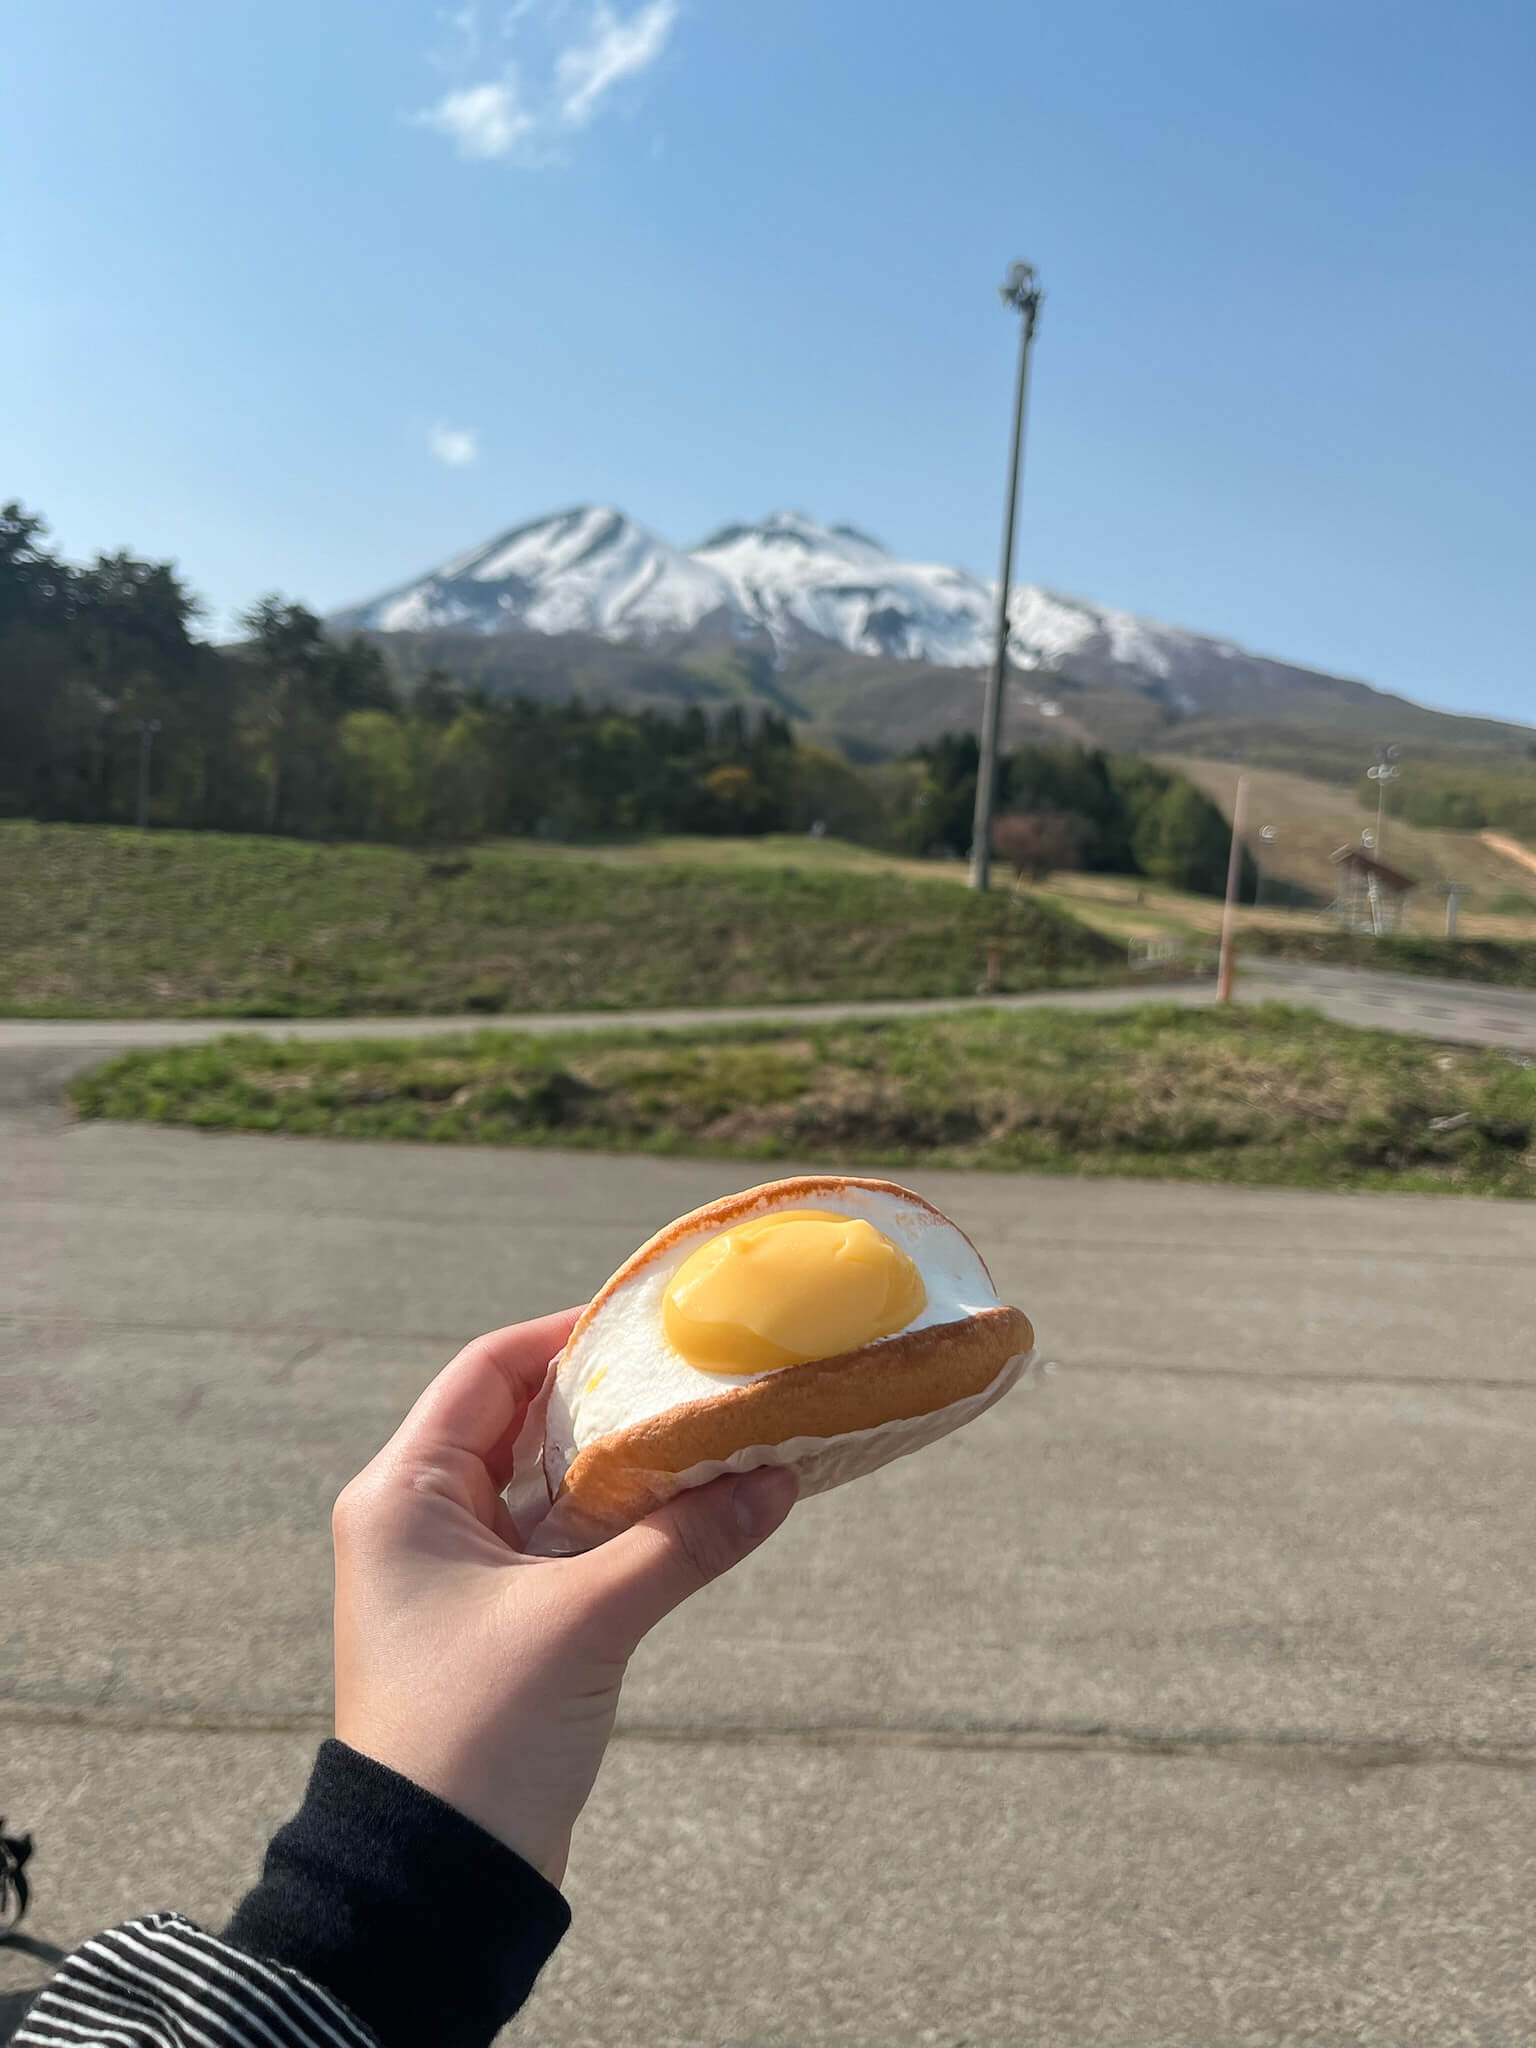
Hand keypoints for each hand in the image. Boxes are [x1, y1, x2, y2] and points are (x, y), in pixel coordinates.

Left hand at [331, 1310, 796, 1885]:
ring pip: (548, 1486)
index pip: (488, 1372)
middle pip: (521, 1422)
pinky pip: (560, 1543)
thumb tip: (777, 1478)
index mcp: (403, 1494)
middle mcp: (419, 1519)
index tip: (648, 1320)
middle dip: (608, 1400)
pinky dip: (620, 1524)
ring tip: (708, 1433)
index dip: (566, 1335)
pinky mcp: (494, 1622)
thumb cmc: (479, 1734)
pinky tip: (691, 1510)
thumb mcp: (586, 1622)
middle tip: (693, 1375)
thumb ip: (683, 1542)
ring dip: (622, 1466)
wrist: (434, 1883)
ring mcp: (456, 1574)